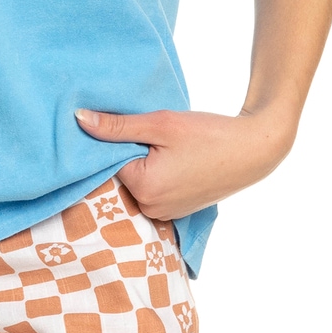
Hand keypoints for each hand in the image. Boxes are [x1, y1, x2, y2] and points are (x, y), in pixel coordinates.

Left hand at [75, 105, 297, 219]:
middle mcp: (150, 208)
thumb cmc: (208, 134)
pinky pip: (153, 189)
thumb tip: (78, 119)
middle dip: (127, 151)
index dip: (112, 138)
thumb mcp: (160, 123)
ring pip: (137, 181)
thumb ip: (117, 125)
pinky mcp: (177, 210)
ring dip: (142, 162)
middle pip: (121, 173)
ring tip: (163, 143)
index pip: (107, 160)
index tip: (119, 120)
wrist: (253, 150)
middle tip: (147, 129)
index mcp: (143, 189)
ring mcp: (164, 213)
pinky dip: (155, 172)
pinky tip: (171, 156)